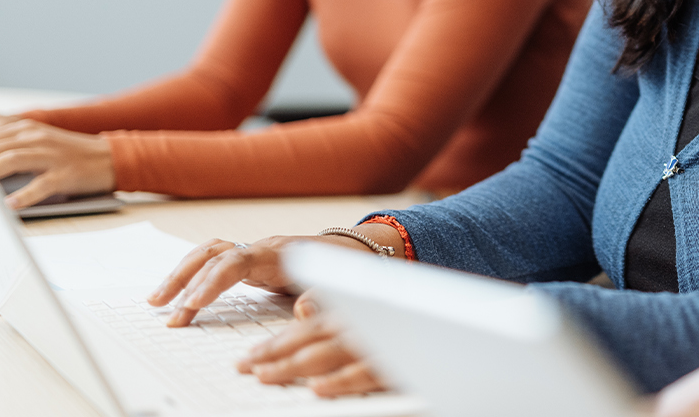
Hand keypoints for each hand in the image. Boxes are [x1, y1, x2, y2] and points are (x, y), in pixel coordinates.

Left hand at [0, 118, 113, 208]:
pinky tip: (10, 204)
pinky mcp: (66, 174)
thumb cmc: (66, 152)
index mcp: (25, 128)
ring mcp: (51, 155)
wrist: (110, 157)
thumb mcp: (35, 138)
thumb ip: (2, 137)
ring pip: (12, 160)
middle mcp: (36, 137)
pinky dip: (24, 195)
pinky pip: (41, 185)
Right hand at [148, 233, 373, 326]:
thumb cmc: (342, 270)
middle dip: (185, 279)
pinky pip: (213, 262)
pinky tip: (176, 293)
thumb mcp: (338, 286)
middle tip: (163, 307)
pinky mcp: (249, 261)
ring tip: (157, 300)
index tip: (192, 304)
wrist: (350, 252)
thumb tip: (304, 311)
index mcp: (280, 253)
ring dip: (180, 275)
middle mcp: (261, 248)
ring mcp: (253, 251)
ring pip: (208, 254)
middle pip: (214, 254)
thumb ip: (321, 298)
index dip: (212, 281)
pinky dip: (192, 275)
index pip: (236, 261)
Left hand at [237, 295, 385, 396]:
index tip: (250, 355)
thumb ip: (334, 310)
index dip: (276, 341)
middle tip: (244, 366)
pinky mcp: (392, 364)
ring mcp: (374, 343)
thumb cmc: (398, 326)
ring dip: (294, 364)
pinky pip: (363, 373)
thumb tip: (302, 310)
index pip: (306, 326)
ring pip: (328, 353)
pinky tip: (316, 388)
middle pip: (310, 336)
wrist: (453, 330)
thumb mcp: (370, 309)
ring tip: (265, 375)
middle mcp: (359, 324)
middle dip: (274, 352)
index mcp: (352, 313)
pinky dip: (339, 380)